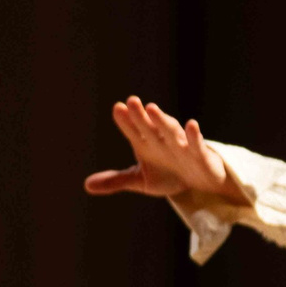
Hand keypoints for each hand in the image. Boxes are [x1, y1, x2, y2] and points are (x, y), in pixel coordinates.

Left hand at [85, 96, 242, 203]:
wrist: (198, 183)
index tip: (117, 108)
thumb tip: (86, 185)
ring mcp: (181, 146)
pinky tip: (191, 124)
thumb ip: (116, 180)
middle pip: (150, 127)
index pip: (133, 131)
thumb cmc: (168, 175)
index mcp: (146, 144)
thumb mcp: (140, 180)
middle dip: (140, 115)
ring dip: (162, 120)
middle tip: (131, 101)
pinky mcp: (199, 154)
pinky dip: (194, 135)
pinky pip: (197, 144)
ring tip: (152, 109)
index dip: (126, 121)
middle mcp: (162, 141)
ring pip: (171, 131)